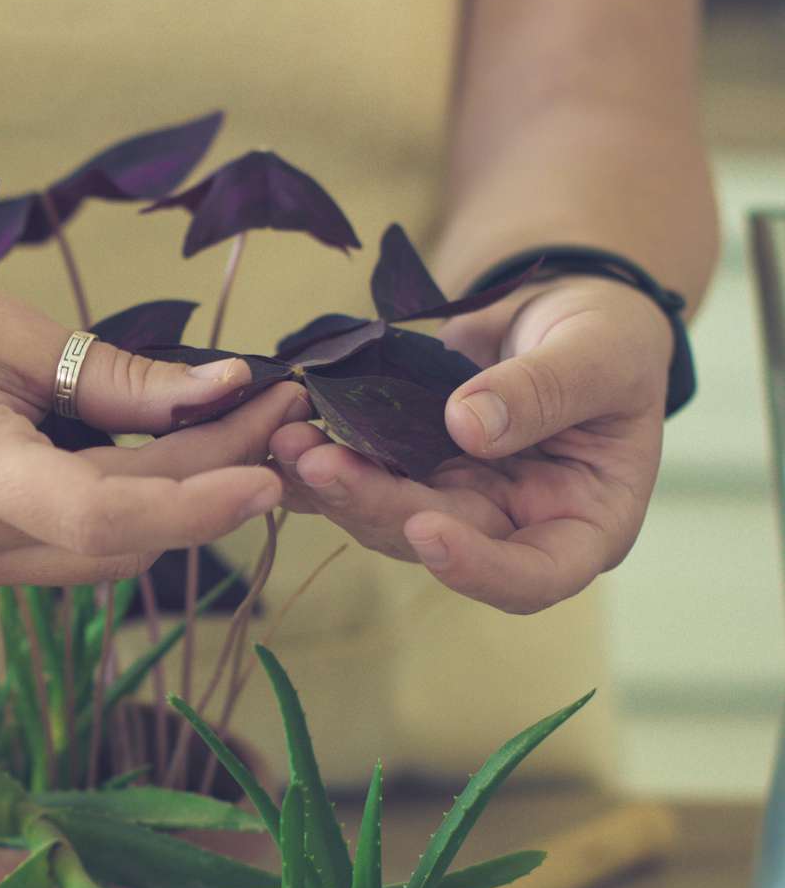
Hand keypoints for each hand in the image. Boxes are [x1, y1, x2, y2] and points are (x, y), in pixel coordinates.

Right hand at [0, 258, 303, 587]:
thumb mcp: (0, 326)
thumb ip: (113, 377)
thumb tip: (220, 390)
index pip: (102, 512)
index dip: (198, 497)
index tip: (272, 463)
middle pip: (118, 533)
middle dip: (207, 478)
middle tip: (270, 409)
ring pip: (102, 553)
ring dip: (174, 500)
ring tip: (231, 427)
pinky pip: (67, 549)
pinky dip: (124, 511)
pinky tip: (159, 457)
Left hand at [269, 277, 675, 613]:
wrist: (561, 312)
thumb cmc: (608, 339)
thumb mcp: (600, 355)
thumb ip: (545, 391)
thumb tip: (470, 427)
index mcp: (582, 525)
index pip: (536, 576)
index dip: (477, 569)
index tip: (425, 529)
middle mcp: (512, 527)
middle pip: (438, 540)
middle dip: (374, 504)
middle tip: (315, 462)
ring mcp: (458, 500)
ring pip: (387, 513)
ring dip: (334, 482)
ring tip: (286, 438)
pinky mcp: (415, 468)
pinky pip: (364, 472)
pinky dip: (320, 459)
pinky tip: (279, 434)